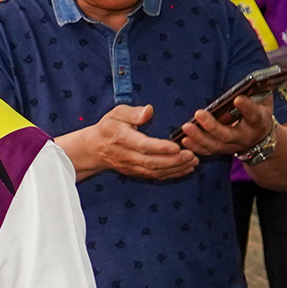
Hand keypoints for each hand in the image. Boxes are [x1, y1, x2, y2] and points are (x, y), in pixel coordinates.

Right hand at [58, 104, 196, 181]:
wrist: (93, 148)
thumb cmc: (108, 127)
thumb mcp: (116, 113)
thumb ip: (133, 112)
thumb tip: (149, 111)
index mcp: (121, 138)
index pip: (142, 145)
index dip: (160, 147)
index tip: (176, 146)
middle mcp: (126, 155)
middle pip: (151, 162)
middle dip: (173, 160)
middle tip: (192, 155)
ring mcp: (130, 166)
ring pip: (154, 172)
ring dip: (176, 168)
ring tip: (193, 161)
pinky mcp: (135, 172)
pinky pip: (154, 176)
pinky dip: (172, 175)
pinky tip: (186, 169)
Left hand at [176, 90, 273, 157]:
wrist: (259, 136)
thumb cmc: (258, 111)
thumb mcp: (263, 101)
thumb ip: (258, 91)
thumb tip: (252, 80)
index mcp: (258, 122)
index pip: (253, 116)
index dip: (246, 108)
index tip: (237, 99)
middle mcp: (245, 137)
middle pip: (228, 135)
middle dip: (212, 126)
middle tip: (198, 113)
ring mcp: (232, 146)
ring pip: (214, 145)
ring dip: (199, 137)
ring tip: (186, 126)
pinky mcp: (221, 151)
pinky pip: (207, 151)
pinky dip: (195, 147)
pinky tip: (184, 139)